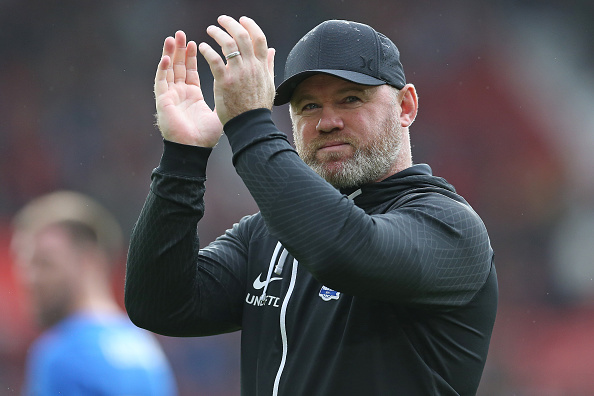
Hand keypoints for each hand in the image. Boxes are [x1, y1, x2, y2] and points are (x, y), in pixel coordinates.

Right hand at [154, 31, 222, 146]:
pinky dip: (163, 69)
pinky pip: (161, 82)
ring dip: (170, 54)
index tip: (195, 42)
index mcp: (193, 96)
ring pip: (168, 70)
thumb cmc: (206, 137)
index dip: (192, 57)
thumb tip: (240, 87)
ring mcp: (171, 96)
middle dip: (180, 50)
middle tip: (182, 34)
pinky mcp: (163, 101)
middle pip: (179, 67)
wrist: (194, 150)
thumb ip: (226, 97)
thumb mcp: (220, 112)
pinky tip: (166, 58)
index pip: (191, 71)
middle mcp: (180, 94)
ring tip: (172, 39)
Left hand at [198, 15, 275, 124]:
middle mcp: (251, 66)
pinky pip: (215, 59)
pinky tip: (202, 47)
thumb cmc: (258, 107)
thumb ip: (269, 65)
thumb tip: (272, 51)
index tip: (242, 20)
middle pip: (242, 36)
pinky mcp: (225, 81)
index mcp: (261, 66)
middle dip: (231, 23)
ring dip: (217, 33)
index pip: (259, 38)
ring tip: (210, 30)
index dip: (250, 25)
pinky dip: (208, 50)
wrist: (251, 125)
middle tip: (222, 19)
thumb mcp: (269, 84)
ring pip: (228, 44)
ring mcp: (238, 73)